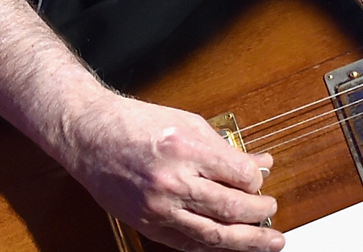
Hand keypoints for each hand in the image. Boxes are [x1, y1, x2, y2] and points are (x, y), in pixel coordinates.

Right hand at [60, 93, 281, 251]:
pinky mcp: (147, 224)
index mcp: (186, 150)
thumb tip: (260, 164)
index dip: (257, 181)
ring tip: (268, 241)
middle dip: (259, 213)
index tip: (262, 180)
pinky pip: (187, 243)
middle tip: (272, 210)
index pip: (239, 176)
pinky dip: (212, 246)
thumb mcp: (190, 124)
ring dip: (246, 241)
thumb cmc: (137, 124)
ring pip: (212, 234)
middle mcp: (172, 182)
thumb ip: (226, 148)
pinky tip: (230, 245)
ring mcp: (158, 208)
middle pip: (230, 209)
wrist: (91, 137)